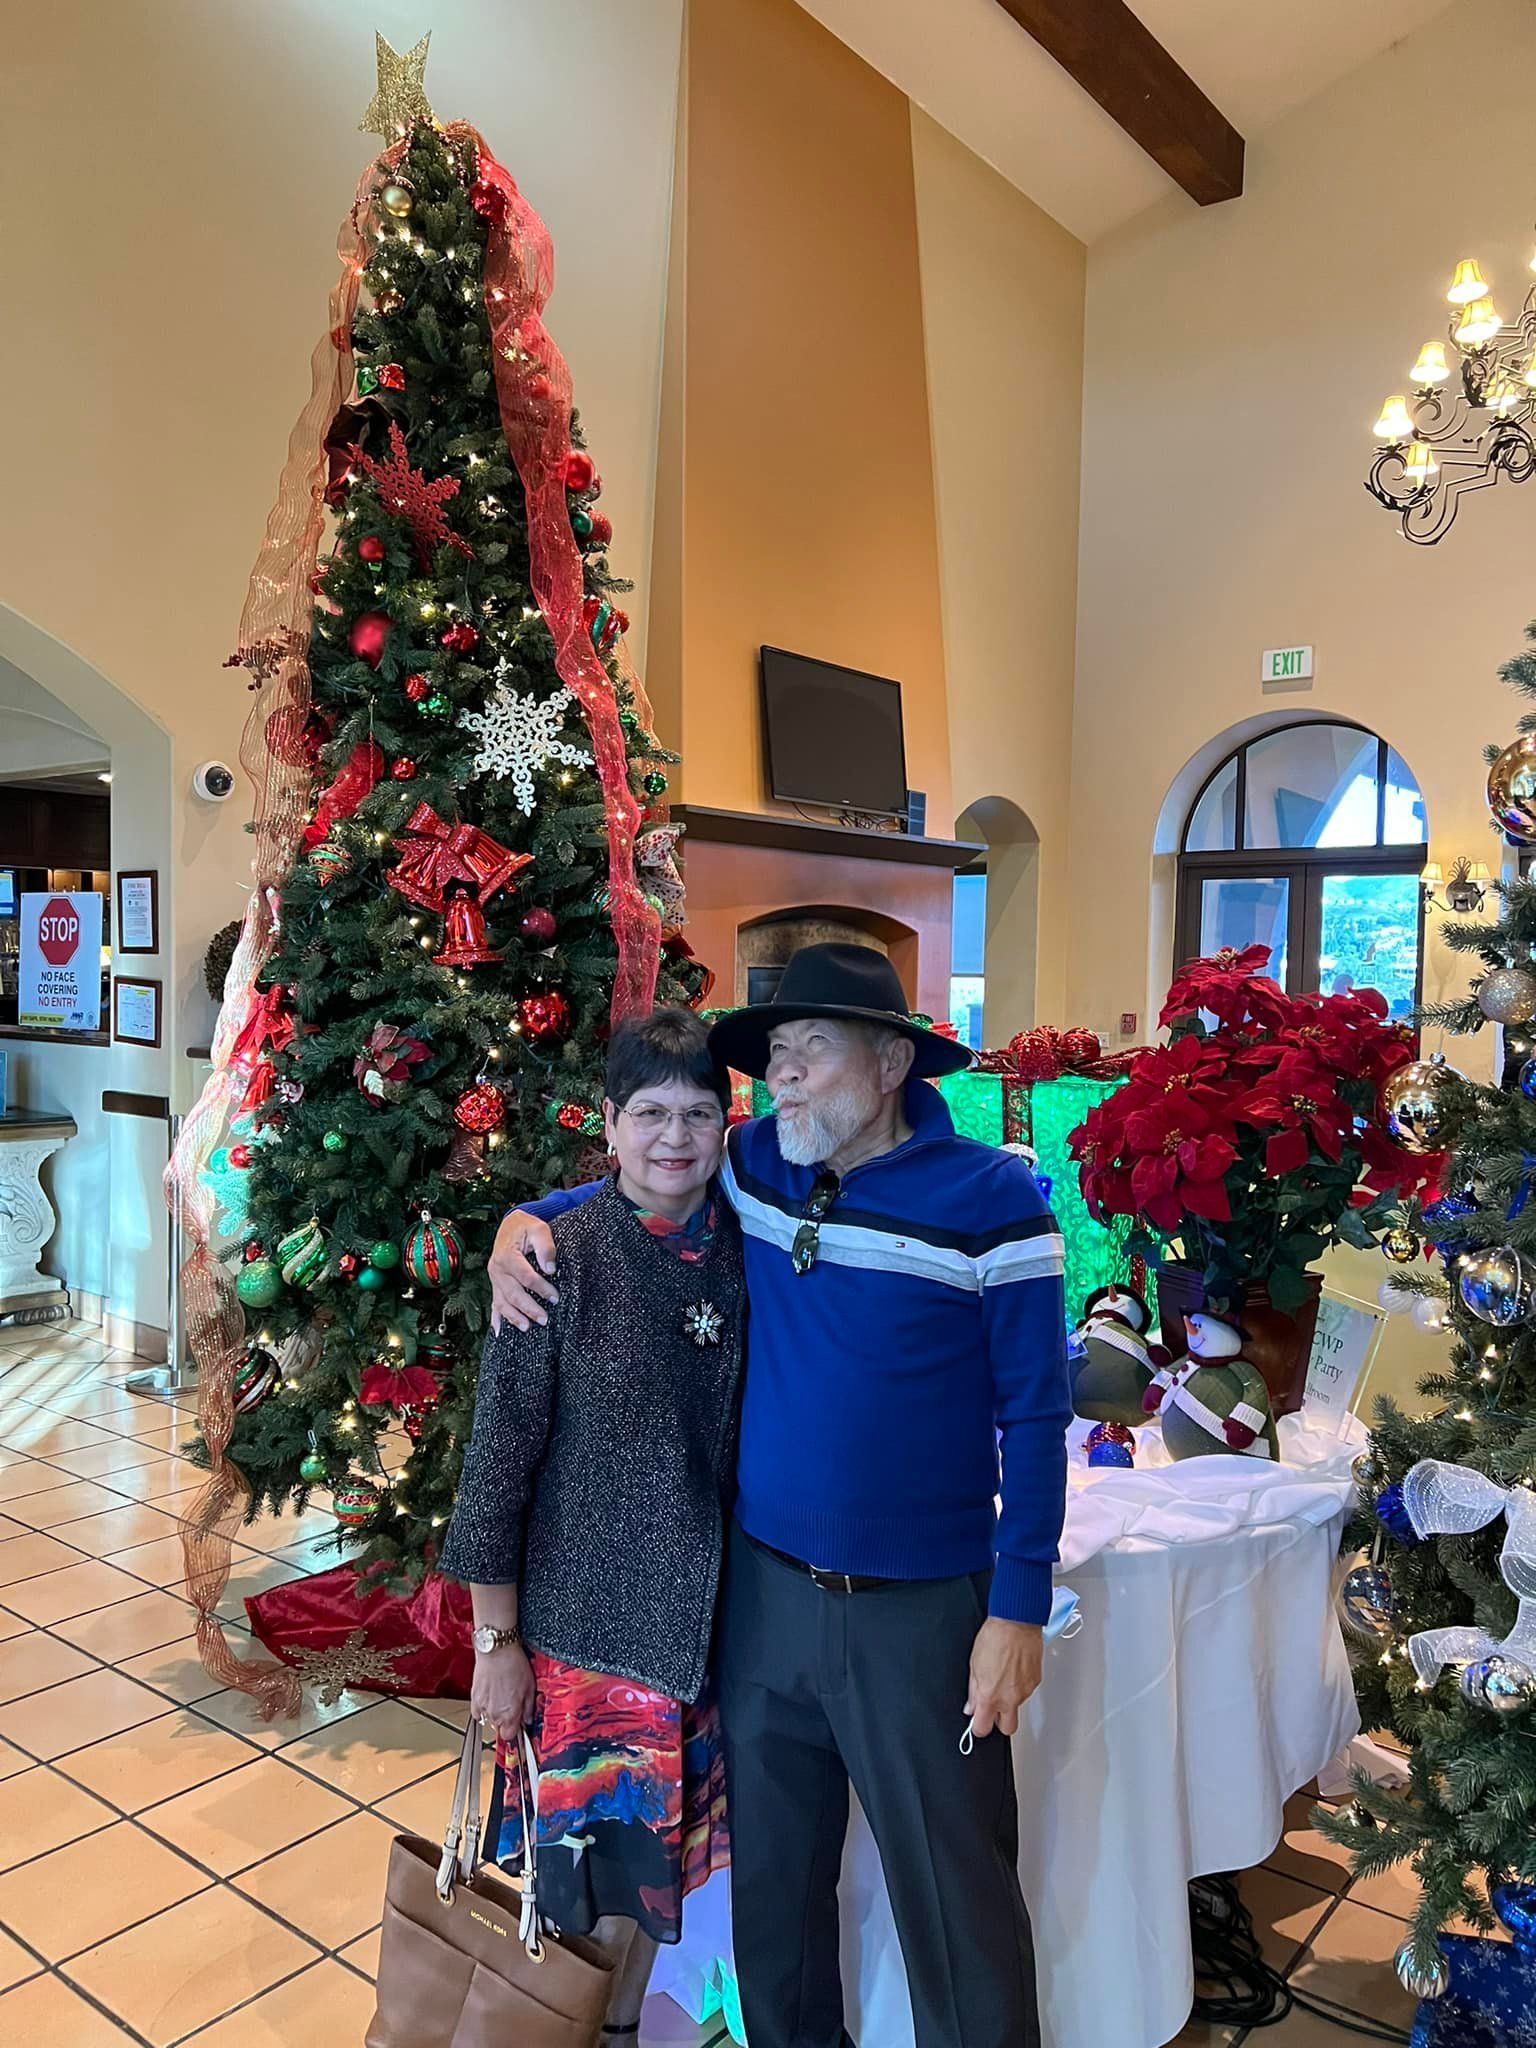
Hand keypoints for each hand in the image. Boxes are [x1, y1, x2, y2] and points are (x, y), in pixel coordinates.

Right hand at [470, 1644, 535, 1743]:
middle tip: (511, 1704)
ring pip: (489, 1719)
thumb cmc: (514, 1665)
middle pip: (499, 1728)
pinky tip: (491, 1695)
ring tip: (501, 1695)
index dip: (515, 1730)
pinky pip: (478, 1711)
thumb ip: (529, 1708)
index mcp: (510, 1714)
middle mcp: (494, 1714)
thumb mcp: (530, 1687)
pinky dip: (483, 1707)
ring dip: (495, 1712)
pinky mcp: (473, 1698)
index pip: (510, 1736)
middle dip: (506, 1720)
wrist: (496, 1651)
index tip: (518, 1723)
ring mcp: (482, 1707)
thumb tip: (528, 1719)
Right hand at [488, 1212, 558, 1332]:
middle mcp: (497, 1268)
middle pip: (513, 1293)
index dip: (541, 1288)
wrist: (511, 1224)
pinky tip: (499, 1331)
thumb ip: (546, 1246)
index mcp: (507, 1255)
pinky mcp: (496, 1283)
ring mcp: (494, 1278)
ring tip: (527, 1327)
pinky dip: (496, 1317)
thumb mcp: (539, 1229)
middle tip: (544, 1319)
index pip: (526, 1277)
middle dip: (528, 1308)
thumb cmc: (527, 1227)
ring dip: (513, 1316)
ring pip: (502, 1301)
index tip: (555, 1297)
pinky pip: (494, 1302)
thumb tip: (550, 1268)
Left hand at [965, 1618, 1043, 1738]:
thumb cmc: (995, 1637)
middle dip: (999, 1722)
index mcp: (990, 1696)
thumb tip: (971, 1706)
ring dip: (1009, 1699)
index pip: (983, 1728)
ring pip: (1017, 1707)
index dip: (978, 1727)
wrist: (1017, 1621)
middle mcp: (1009, 1698)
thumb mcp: (974, 1664)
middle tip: (992, 1708)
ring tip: (1003, 1676)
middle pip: (1007, 1729)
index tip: (977, 1722)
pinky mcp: (1035, 1682)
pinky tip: (1013, 1669)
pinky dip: (1019, 1685)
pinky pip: (1025, 1691)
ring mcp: (1025, 1692)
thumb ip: (973, 1690)